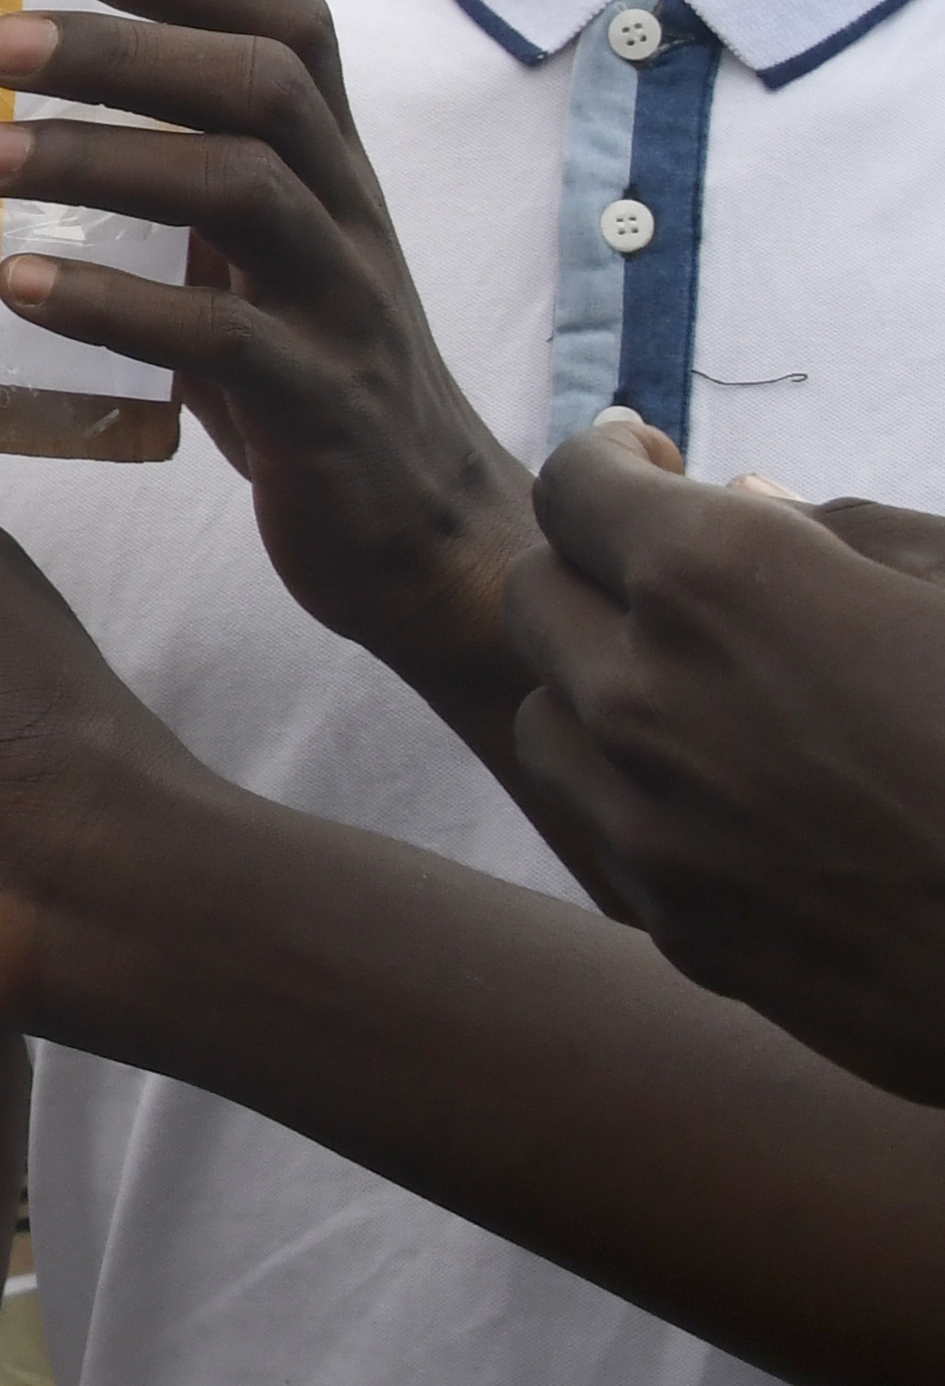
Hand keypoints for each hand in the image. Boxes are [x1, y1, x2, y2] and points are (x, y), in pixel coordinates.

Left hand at [0, 0, 529, 723]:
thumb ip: (185, 179)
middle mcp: (348, 217)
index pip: (293, 29)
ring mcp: (343, 308)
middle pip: (263, 86)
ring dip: (100, 159)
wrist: (428, 537)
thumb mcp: (257, 260)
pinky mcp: (323, 405)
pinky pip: (224, 337)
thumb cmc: (307, 378)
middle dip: (126, 52)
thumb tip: (27, 100)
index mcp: (331, 170)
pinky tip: (23, 287)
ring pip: (245, 190)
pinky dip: (117, 302)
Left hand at [507, 416, 944, 1103]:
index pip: (577, 485)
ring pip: (547, 717)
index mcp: (717, 583)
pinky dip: (642, 792)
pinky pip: (607, 827)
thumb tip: (741, 498)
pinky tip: (734, 792)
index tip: (647, 459)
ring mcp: (648, 823)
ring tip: (695, 685)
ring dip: (597, 685)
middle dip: (595, 567)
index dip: (610, 459)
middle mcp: (645, 695)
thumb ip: (847, 532)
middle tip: (673, 574)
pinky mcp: (677, 926)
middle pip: (537, 594)